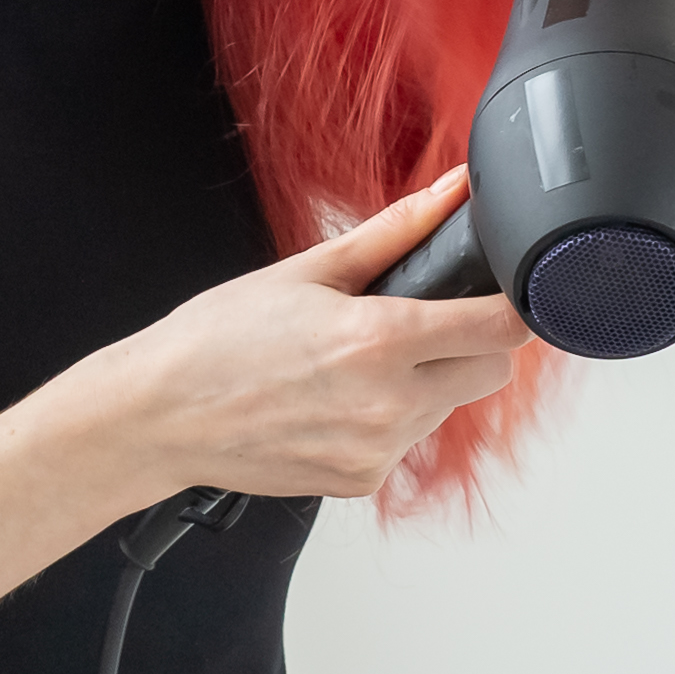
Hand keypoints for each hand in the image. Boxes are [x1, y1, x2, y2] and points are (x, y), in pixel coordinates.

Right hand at [84, 168, 529, 500]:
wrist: (160, 415)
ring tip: (357, 361)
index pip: (503, 328)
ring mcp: (377, 450)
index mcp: (379, 339)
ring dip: (429, 380)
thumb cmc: (219, 340)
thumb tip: (453, 193)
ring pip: (450, 406)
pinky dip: (390, 418)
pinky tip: (337, 399)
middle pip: (493, 371)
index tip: (504, 293)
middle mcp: (388, 403)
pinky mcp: (362, 480)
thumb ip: (398, 232)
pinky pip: (407, 441)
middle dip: (472, 341)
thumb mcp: (309, 269)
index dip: (514, 305)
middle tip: (418, 320)